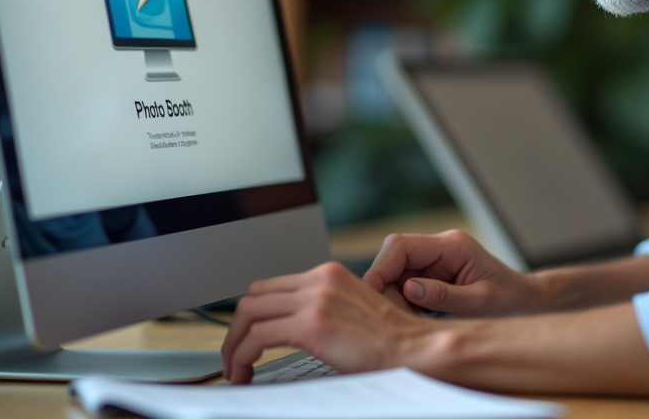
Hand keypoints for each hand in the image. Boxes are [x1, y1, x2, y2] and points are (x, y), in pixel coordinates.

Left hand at [220, 262, 432, 383]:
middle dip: (236, 330)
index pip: (270, 287)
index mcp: (328, 274)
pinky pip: (258, 338)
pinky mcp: (312, 323)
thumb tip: (286, 328)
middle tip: (234, 358)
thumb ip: (321, 309)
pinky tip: (245, 374)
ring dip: (234, 345)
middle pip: (254, 296)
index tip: (245, 340)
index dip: (250, 316)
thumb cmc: (388, 341)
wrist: (414, 349)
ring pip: (249, 314)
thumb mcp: (350, 312)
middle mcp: (319, 279)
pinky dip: (242, 357)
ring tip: (236, 370)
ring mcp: (315, 299)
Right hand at [363, 229, 539, 316]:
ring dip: (394, 298)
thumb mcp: (480, 303)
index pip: (401, 246)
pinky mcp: (433, 275)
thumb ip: (444, 297)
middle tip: (393, 318)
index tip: (370, 296)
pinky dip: (404, 304)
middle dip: (385, 287)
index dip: (380, 269)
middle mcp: (440, 248)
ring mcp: (436, 260)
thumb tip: (409, 290)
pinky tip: (417, 320)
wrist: (527, 302)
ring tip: (411, 322)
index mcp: (453, 246)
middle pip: (393, 258)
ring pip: (396, 273)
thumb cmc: (510, 301)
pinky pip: (405, 284)